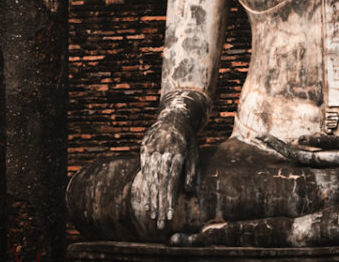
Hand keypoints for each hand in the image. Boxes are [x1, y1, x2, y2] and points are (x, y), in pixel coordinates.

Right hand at [132, 115, 198, 234]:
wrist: (174, 115)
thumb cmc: (188, 139)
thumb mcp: (194, 152)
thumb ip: (191, 170)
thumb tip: (188, 191)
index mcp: (178, 151)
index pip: (173, 180)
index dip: (171, 198)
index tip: (171, 216)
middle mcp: (163, 151)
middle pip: (161, 182)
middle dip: (160, 204)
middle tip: (161, 223)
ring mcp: (152, 149)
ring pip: (151, 179)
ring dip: (151, 199)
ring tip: (153, 217)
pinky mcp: (144, 149)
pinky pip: (144, 173)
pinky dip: (145, 189)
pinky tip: (147, 204)